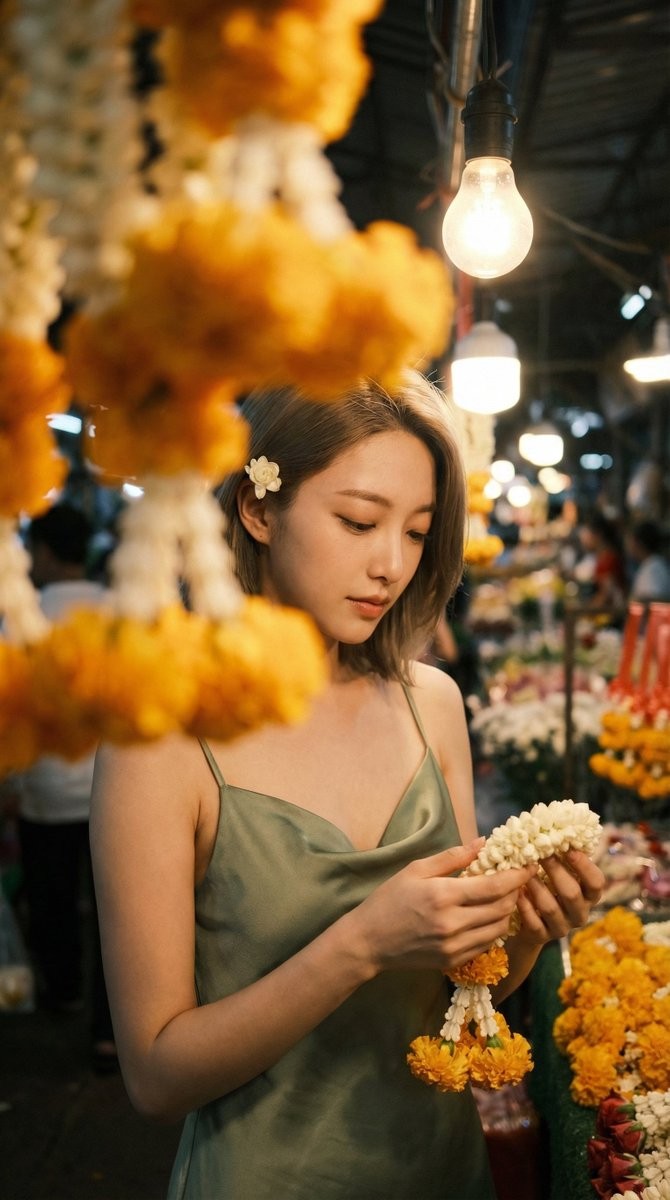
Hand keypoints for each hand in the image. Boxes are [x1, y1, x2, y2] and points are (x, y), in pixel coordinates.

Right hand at [350, 839, 537, 975]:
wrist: (369, 941)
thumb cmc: (389, 899)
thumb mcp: (416, 869)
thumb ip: (452, 856)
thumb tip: (483, 842)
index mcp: (443, 895)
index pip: (493, 887)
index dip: (516, 876)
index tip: (529, 865)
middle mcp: (452, 923)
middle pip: (501, 908)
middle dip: (515, 892)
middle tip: (517, 880)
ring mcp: (454, 946)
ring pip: (499, 929)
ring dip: (507, 912)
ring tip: (504, 897)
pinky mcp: (453, 960)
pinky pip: (486, 945)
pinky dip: (493, 929)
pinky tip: (487, 917)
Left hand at [515, 850, 603, 946]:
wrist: (530, 922)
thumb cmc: (547, 886)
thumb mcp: (558, 872)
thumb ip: (561, 855)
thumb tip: (554, 827)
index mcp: (588, 895)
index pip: (596, 883)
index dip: (585, 866)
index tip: (569, 849)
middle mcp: (579, 913)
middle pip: (572, 894)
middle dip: (556, 871)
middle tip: (541, 853)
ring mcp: (562, 927)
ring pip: (550, 908)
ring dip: (536, 887)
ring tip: (524, 872)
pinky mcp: (542, 937)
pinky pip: (533, 923)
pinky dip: (524, 907)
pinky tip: (516, 893)